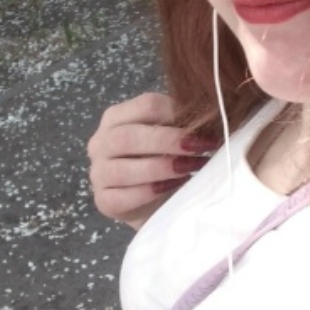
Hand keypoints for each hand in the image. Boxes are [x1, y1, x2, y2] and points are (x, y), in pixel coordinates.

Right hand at [87, 92, 216, 228]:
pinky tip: (170, 188)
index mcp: (117, 117)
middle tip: (199, 148)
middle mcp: (100, 142)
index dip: (178, 113)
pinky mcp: (103, 201)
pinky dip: (149, 192)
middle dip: (168, 142)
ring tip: (189, 169)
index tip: (205, 125)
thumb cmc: (164, 162)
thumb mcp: (171, 138)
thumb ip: (182, 124)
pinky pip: (123, 197)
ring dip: (161, 168)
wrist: (154, 204)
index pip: (146, 105)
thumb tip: (211, 116)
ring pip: (123, 169)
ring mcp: (98, 173)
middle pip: (128, 136)